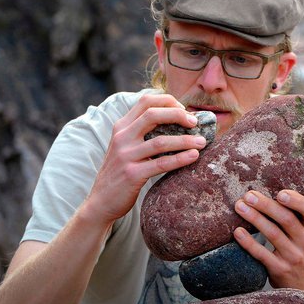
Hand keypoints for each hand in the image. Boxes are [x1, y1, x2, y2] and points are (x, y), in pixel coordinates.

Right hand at [83, 94, 206, 225]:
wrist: (100, 201)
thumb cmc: (120, 171)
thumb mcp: (125, 146)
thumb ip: (141, 132)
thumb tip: (176, 120)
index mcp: (121, 126)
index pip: (145, 101)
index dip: (167, 101)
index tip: (184, 110)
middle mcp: (122, 137)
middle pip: (153, 115)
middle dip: (178, 115)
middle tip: (195, 123)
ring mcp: (126, 156)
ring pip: (161, 141)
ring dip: (185, 140)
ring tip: (202, 141)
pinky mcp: (132, 174)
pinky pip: (161, 164)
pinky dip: (180, 158)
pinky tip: (193, 156)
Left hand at [233, 189, 303, 292]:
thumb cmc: (300, 251)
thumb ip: (293, 216)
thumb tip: (264, 191)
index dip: (297, 201)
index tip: (280, 193)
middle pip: (286, 219)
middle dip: (266, 205)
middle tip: (249, 195)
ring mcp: (294, 257)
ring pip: (273, 233)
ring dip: (254, 218)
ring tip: (240, 206)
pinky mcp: (280, 270)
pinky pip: (261, 254)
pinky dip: (248, 242)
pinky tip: (237, 231)